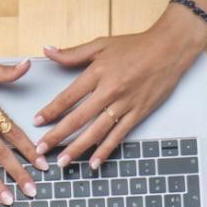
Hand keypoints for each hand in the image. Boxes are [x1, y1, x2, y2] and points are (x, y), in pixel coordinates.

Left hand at [34, 7, 206, 168]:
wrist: (169, 48)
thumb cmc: (135, 45)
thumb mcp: (101, 44)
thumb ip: (73, 52)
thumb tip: (47, 50)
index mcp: (97, 73)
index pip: (67, 97)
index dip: (50, 111)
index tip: (37, 122)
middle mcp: (109, 91)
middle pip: (78, 118)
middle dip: (57, 136)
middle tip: (41, 149)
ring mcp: (124, 105)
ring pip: (96, 132)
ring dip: (77, 148)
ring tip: (62, 161)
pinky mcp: (138, 113)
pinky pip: (119, 135)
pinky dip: (106, 150)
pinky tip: (94, 163)